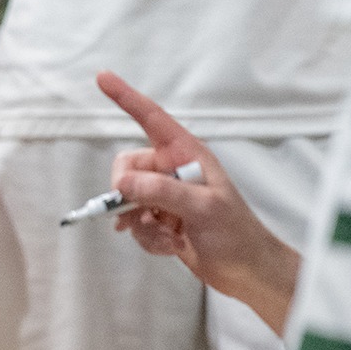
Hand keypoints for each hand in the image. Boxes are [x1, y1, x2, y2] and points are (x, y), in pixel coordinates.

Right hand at [97, 70, 302, 332]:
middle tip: (144, 213)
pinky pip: (134, 224)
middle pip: (127, 167)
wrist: (247, 272)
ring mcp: (165, 197)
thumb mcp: (203, 208)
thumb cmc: (236, 234)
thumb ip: (162, 191)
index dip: (126, 98)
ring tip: (168, 236)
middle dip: (127, 193)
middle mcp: (173, 171)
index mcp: (187, 155)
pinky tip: (170, 246)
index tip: (102, 77)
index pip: (151, 119)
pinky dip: (146, 238)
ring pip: (127, 200)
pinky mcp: (160, 221)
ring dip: (141, 224)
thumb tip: (122, 183)